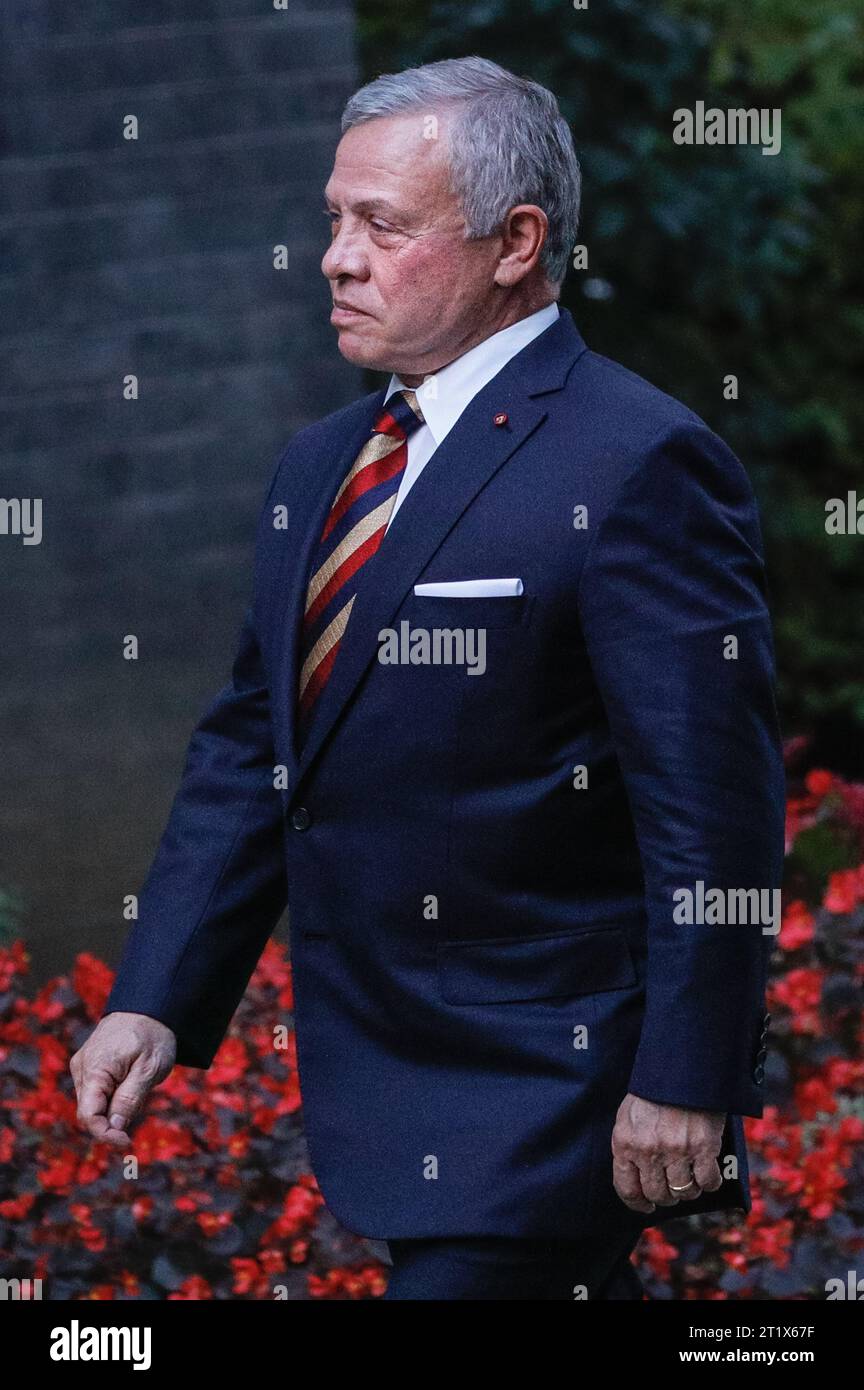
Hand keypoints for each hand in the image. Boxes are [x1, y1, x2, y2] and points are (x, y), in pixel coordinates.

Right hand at [69, 1012, 176, 1148]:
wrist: (149, 1004)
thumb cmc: (152, 1035)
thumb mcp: (149, 1068)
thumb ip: (130, 1099)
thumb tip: (114, 1128)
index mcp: (94, 1070)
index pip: (88, 1115)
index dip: (105, 1135)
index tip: (127, 1142)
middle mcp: (81, 1068)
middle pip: (90, 1111)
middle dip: (112, 1120)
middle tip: (141, 1106)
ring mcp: (83, 1065)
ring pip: (94, 1102)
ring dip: (114, 1106)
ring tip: (139, 1084)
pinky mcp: (89, 1064)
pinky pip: (97, 1090)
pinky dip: (113, 1095)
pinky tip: (131, 1080)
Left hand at [611, 1092, 725, 1212]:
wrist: (684, 1067)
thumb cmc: (655, 1092)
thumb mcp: (630, 1116)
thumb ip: (630, 1146)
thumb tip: (637, 1178)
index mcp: (624, 1142)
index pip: (627, 1188)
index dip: (638, 1203)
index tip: (646, 1206)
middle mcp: (648, 1150)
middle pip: (658, 1194)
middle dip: (667, 1195)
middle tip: (673, 1187)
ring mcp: (676, 1151)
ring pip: (683, 1191)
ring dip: (689, 1189)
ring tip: (691, 1176)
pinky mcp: (703, 1148)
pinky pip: (707, 1182)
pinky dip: (710, 1182)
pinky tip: (709, 1173)